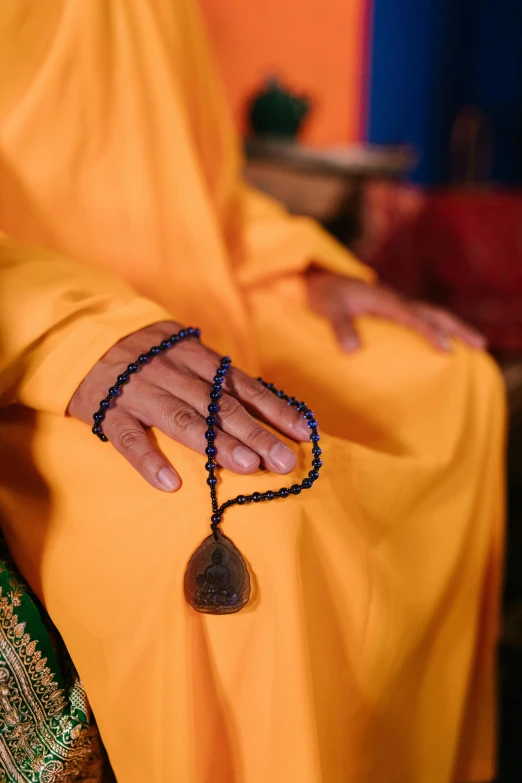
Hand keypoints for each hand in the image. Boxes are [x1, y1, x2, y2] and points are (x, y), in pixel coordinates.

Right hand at [68, 322, 310, 491]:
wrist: (82, 338)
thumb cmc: (145, 352)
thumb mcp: (183, 350)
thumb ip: (216, 375)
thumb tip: (263, 402)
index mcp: (195, 356)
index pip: (242, 386)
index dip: (274, 409)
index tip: (303, 433)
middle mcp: (173, 372)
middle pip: (220, 406)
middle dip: (256, 433)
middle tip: (284, 460)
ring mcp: (141, 391)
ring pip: (183, 419)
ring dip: (216, 443)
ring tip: (247, 466)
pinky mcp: (110, 411)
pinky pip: (130, 439)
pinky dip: (149, 460)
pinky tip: (170, 483)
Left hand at [306, 269, 486, 351]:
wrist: (315, 279)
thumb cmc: (321, 294)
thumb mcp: (327, 309)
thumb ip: (340, 327)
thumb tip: (352, 350)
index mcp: (383, 299)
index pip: (413, 317)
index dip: (430, 332)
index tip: (447, 348)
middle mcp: (394, 300)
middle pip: (432, 313)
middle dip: (457, 328)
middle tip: (480, 344)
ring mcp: (394, 304)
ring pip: (430, 314)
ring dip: (452, 328)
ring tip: (475, 345)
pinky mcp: (391, 310)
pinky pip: (421, 319)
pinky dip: (437, 328)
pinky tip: (445, 342)